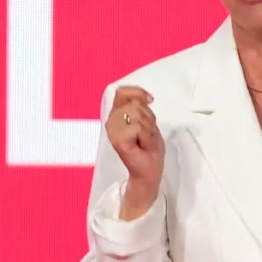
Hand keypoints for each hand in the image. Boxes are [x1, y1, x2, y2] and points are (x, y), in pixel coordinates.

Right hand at [105, 86, 164, 219]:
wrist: (149, 170)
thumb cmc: (148, 146)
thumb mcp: (147, 120)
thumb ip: (140, 106)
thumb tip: (144, 97)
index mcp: (116, 113)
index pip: (122, 92)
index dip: (138, 92)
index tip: (150, 100)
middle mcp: (111, 120)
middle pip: (134, 103)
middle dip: (147, 117)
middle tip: (146, 133)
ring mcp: (112, 130)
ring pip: (137, 114)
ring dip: (148, 127)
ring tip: (144, 139)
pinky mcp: (117, 140)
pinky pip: (137, 127)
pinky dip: (146, 135)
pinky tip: (142, 145)